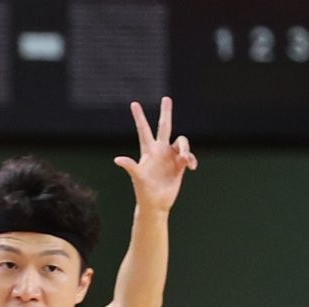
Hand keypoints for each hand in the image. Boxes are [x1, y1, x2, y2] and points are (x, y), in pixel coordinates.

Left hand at [114, 96, 197, 212]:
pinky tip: (191, 167)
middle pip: (164, 127)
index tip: (134, 104)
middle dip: (166, 113)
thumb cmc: (143, 192)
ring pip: (181, 142)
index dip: (139, 117)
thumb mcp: (137, 178)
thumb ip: (130, 166)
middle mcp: (160, 151)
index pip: (144, 130)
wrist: (156, 205)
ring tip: (185, 160)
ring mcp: (170, 157)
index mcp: (148, 152)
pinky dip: (191, 159)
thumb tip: (117, 159)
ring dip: (185, 149)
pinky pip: (189, 156)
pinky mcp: (180, 165)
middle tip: (166, 98)